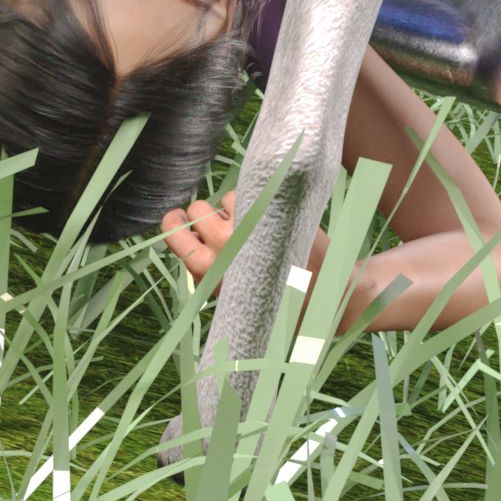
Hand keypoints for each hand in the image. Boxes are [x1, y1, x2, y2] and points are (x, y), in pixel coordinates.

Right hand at [160, 190, 330, 298]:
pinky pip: (248, 194)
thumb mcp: (237, 305)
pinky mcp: (269, 210)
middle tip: (223, 229)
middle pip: (195, 210)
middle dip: (205, 214)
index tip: (182, 223)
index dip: (175, 223)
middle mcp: (223, 247)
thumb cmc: (283, 307)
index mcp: (210, 274)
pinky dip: (254, 201)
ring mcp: (247, 225)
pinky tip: (269, 221)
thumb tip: (192, 256)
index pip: (172, 232)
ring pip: (223, 199)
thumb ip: (211, 281)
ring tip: (252, 229)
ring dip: (233, 209)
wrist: (328, 294)